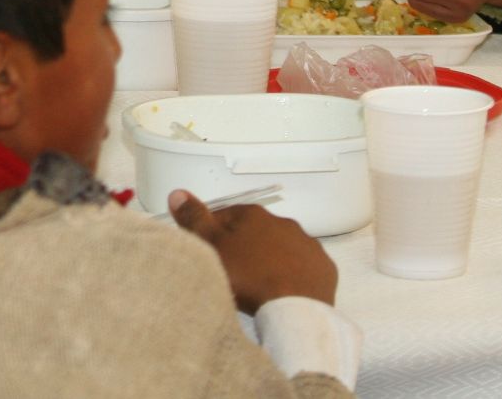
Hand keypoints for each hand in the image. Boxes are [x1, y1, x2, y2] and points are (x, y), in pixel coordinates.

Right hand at [170, 190, 336, 312]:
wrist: (293, 309)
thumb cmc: (246, 275)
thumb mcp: (210, 248)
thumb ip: (194, 220)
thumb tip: (178, 192)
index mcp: (252, 215)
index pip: (225, 216)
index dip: (214, 234)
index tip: (210, 254)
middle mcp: (283, 222)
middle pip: (255, 231)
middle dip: (244, 246)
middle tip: (233, 272)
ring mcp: (307, 244)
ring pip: (281, 248)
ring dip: (270, 258)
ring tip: (259, 285)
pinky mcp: (324, 267)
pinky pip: (303, 266)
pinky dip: (293, 274)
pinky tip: (284, 291)